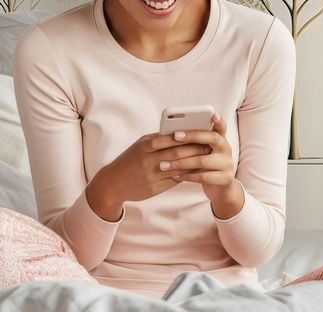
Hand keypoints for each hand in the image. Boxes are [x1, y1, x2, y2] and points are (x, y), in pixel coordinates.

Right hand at [85, 130, 211, 220]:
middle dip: (195, 149)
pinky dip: (187, 175)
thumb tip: (181, 133)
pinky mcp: (154, 188)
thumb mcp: (139, 146)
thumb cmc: (129, 161)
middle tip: (209, 146)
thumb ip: (158, 140)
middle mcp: (147, 159)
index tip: (200, 133)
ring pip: (179, 167)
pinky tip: (196, 172)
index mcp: (144, 145)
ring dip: (194, 163)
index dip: (187, 136)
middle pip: (177, 153)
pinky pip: (175, 180)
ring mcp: (151, 175)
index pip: (170, 138)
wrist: (112, 182)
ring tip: (207, 159)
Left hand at [163, 113, 239, 205]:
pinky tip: (175, 175)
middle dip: (192, 135)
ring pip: (202, 161)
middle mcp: (226, 149)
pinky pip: (203, 177)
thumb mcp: (202, 152)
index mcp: (220, 140)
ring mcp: (227, 165)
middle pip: (212, 138)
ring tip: (164, 164)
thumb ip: (194, 142)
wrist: (221, 188)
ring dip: (181, 162)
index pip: (221, 127)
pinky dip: (187, 176)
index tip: (212, 113)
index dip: (217, 121)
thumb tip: (170, 132)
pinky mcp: (225, 179)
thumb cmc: (205, 166)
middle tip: (175, 136)